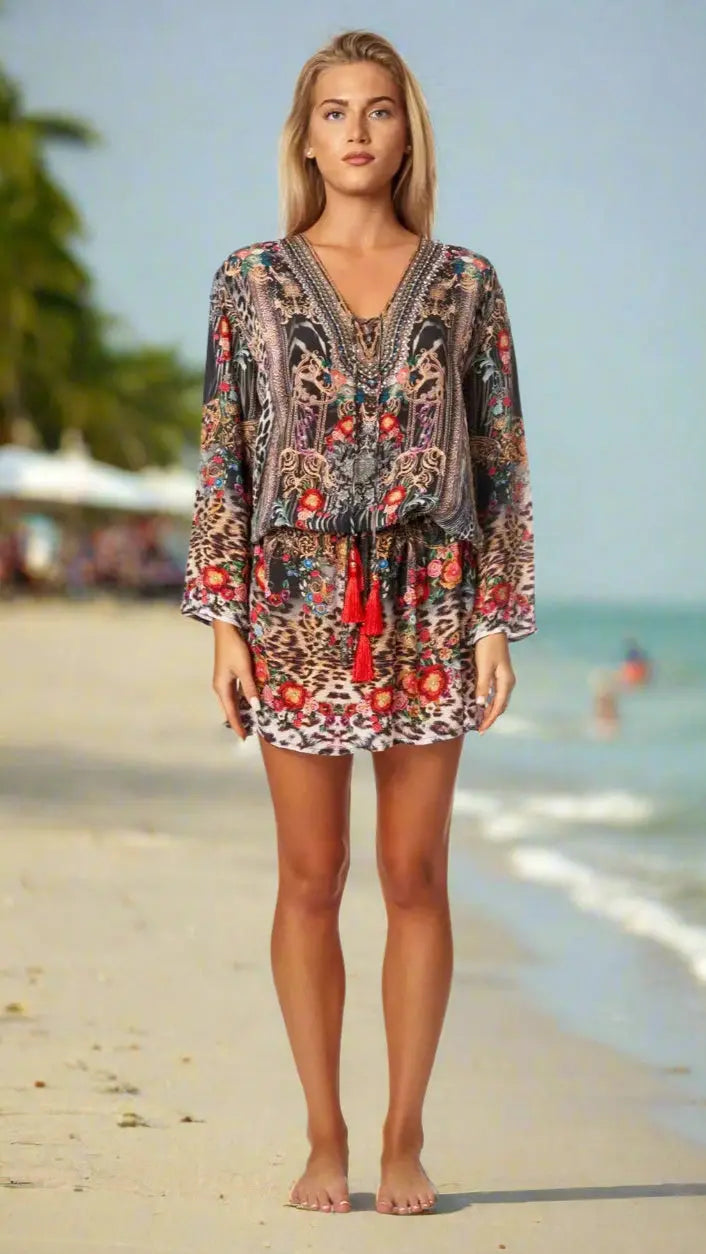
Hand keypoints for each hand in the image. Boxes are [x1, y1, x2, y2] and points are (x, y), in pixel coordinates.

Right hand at [212, 620, 259, 740]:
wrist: (227, 630)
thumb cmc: (235, 649)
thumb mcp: (244, 669)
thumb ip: (250, 688)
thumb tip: (255, 707)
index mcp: (222, 688)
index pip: (231, 712)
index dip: (237, 725)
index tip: (243, 738)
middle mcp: (220, 687)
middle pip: (229, 709)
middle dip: (237, 721)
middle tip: (246, 733)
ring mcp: (223, 680)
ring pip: (231, 701)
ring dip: (238, 711)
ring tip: (247, 722)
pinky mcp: (228, 674)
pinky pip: (233, 693)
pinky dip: (240, 701)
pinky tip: (246, 703)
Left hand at [474, 630, 514, 733]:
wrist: (492, 630)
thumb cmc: (488, 648)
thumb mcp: (484, 667)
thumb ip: (483, 686)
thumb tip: (481, 705)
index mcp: (506, 682)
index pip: (498, 707)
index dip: (490, 719)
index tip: (481, 730)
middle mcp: (508, 683)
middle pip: (500, 705)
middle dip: (491, 717)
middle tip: (480, 729)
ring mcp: (505, 679)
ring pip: (499, 700)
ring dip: (491, 711)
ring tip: (481, 720)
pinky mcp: (500, 674)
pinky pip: (497, 693)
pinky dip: (491, 702)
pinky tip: (484, 704)